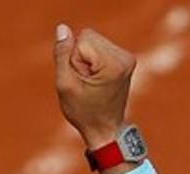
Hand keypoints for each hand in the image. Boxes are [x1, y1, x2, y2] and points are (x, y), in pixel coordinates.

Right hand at [53, 23, 136, 148]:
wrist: (105, 130)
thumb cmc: (84, 113)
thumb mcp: (65, 85)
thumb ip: (62, 54)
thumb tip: (62, 28)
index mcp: (113, 63)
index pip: (81, 40)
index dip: (74, 60)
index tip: (82, 82)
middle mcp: (125, 57)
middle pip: (88, 36)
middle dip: (80, 57)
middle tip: (86, 83)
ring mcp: (127, 58)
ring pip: (93, 40)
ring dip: (86, 59)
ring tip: (92, 83)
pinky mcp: (125, 59)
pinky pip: (99, 47)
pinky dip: (93, 61)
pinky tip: (97, 80)